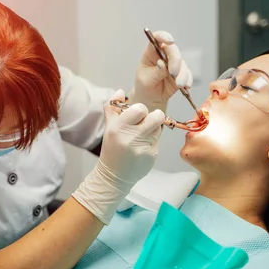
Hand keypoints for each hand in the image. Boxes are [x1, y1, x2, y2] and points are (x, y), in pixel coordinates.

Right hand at [72, 89, 164, 223]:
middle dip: (153, 117)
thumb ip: (112, 108)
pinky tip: (142, 149)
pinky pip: (158, 141)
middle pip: (156, 116)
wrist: (114, 176)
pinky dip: (152, 142)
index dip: (141, 110)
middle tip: (146, 122)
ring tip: (142, 136)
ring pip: (159, 128)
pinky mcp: (152, 156)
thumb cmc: (112, 149)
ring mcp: (143, 147)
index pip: (140, 108)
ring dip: (153, 129)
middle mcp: (131, 137)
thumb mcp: (108, 128)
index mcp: (118, 128)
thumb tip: (120, 91)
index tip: (137, 116)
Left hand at [129, 30, 192, 110]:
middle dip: (175, 60)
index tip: (170, 41)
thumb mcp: (146, 80)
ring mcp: (173, 63)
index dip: (163, 36)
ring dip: (182, 73)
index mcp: (150, 53)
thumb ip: (156, 72)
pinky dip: (188, 79)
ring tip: (179, 85)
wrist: (150, 99)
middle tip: (173, 73)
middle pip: (173, 50)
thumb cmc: (144, 86)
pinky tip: (186, 86)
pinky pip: (187, 73)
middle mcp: (163, 55)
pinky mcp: (181, 72)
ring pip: (182, 62)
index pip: (156, 38)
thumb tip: (162, 64)